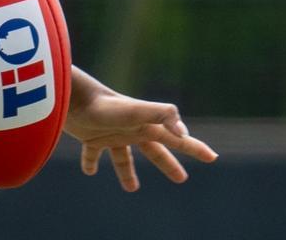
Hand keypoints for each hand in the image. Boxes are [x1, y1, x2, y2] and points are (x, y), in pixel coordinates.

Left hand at [64, 69, 217, 191]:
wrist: (73, 96)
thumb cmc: (106, 105)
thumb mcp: (138, 111)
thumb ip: (163, 115)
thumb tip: (183, 132)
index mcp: (147, 127)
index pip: (177, 140)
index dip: (195, 148)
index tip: (212, 157)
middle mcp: (131, 130)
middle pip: (154, 151)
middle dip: (168, 164)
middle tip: (182, 179)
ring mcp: (110, 133)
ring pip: (123, 157)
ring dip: (128, 172)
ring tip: (132, 189)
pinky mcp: (89, 136)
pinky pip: (92, 154)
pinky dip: (91, 162)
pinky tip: (89, 172)